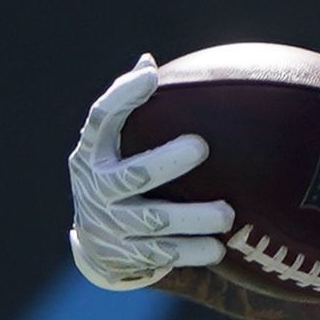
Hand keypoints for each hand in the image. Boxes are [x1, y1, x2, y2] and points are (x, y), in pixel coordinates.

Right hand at [67, 54, 234, 291]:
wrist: (98, 247)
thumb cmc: (118, 178)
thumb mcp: (115, 148)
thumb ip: (131, 112)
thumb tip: (149, 63)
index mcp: (93, 154)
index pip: (100, 120)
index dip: (121, 98)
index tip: (151, 78)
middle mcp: (97, 189)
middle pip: (131, 176)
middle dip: (164, 161)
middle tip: (201, 146)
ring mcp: (111, 225)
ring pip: (152, 222)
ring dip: (190, 218)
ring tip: (227, 214)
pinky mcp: (128, 256)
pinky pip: (162, 254)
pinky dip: (190, 252)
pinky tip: (218, 248)